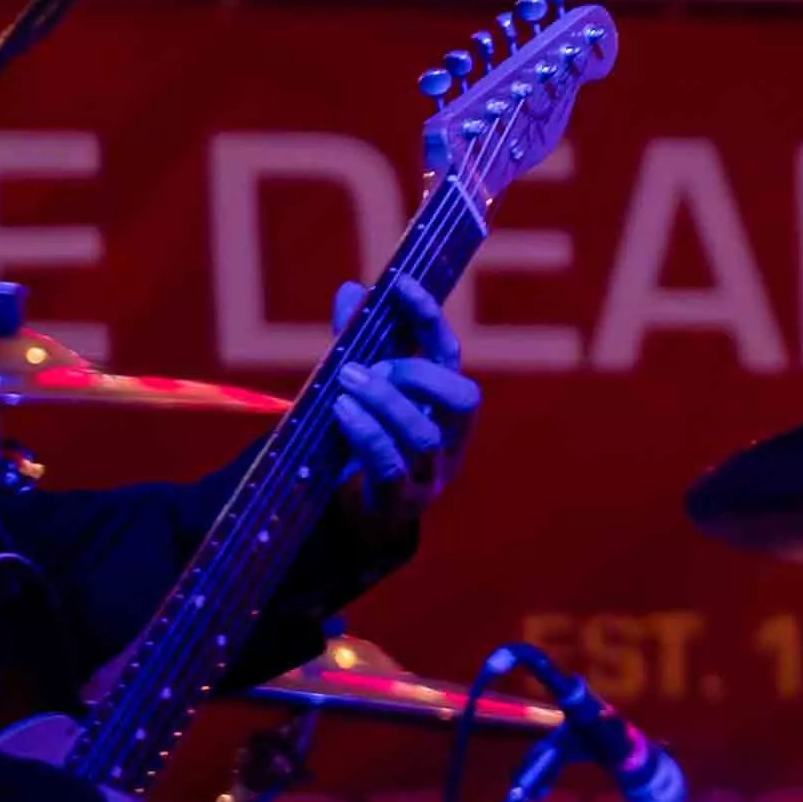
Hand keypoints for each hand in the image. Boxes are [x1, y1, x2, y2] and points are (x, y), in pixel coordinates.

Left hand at [315, 274, 479, 507]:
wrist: (356, 517)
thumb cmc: (364, 445)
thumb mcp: (362, 392)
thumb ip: (358, 345)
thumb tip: (351, 290)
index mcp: (444, 407)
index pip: (449, 356)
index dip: (429, 319)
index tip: (401, 284)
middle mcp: (449, 440)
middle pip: (461, 399)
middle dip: (417, 374)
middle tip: (369, 367)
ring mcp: (429, 474)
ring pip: (423, 434)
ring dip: (384, 401)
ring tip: (346, 382)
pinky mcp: (400, 503)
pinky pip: (390, 467)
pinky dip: (366, 434)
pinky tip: (341, 412)